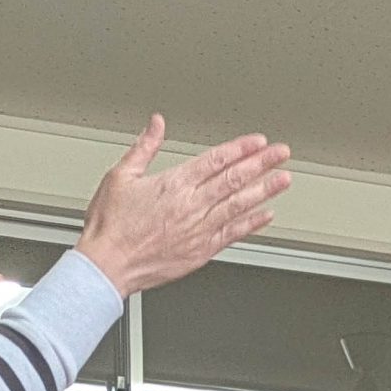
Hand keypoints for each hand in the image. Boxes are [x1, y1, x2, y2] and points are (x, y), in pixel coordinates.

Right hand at [75, 117, 292, 297]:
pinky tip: (266, 215)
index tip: (258, 142)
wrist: (106, 265)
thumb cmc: (110, 226)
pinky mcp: (200, 252)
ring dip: (264, 191)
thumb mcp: (120, 175)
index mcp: (174, 184)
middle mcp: (191, 206)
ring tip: (283, 179)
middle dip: (261, 164)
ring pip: (239, 205)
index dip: (240, 149)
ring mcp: (199, 230)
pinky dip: (251, 224)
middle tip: (282, 153)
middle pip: (234, 179)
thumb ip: (144, 147)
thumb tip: (156, 124)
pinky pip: (232, 235)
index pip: (216, 160)